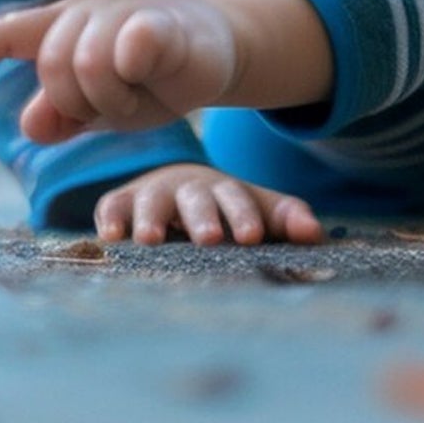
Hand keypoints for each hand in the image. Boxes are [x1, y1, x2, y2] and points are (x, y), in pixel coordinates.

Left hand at [0, 0, 240, 143]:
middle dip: (78, 104)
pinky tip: (147, 71)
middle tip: (113, 110)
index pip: (7, 34)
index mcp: (62, 28)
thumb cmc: (150, 76)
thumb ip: (64, 115)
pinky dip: (131, 69)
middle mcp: (84, 13)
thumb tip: (31, 125)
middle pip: (51, 66)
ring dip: (112, 101)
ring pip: (87, 66)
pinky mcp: (159, 21)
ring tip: (134, 99)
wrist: (215, 48)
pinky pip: (128, 47)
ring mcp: (121, 12)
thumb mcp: (101, 104)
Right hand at [95, 163, 324, 245]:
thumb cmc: (226, 208)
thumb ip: (285, 217)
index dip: (243, 216)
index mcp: (225, 190)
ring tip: (150, 240)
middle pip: (196, 198)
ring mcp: (153, 193)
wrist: (178, 183)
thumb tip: (314, 233)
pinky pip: (112, 206)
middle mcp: (188, 188)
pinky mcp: (123, 201)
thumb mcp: (257, 208)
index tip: (251, 237)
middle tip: (209, 238)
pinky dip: (110, 218)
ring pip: (152, 201)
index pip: (237, 198)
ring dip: (151, 218)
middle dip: (202, 217)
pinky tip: (109, 238)